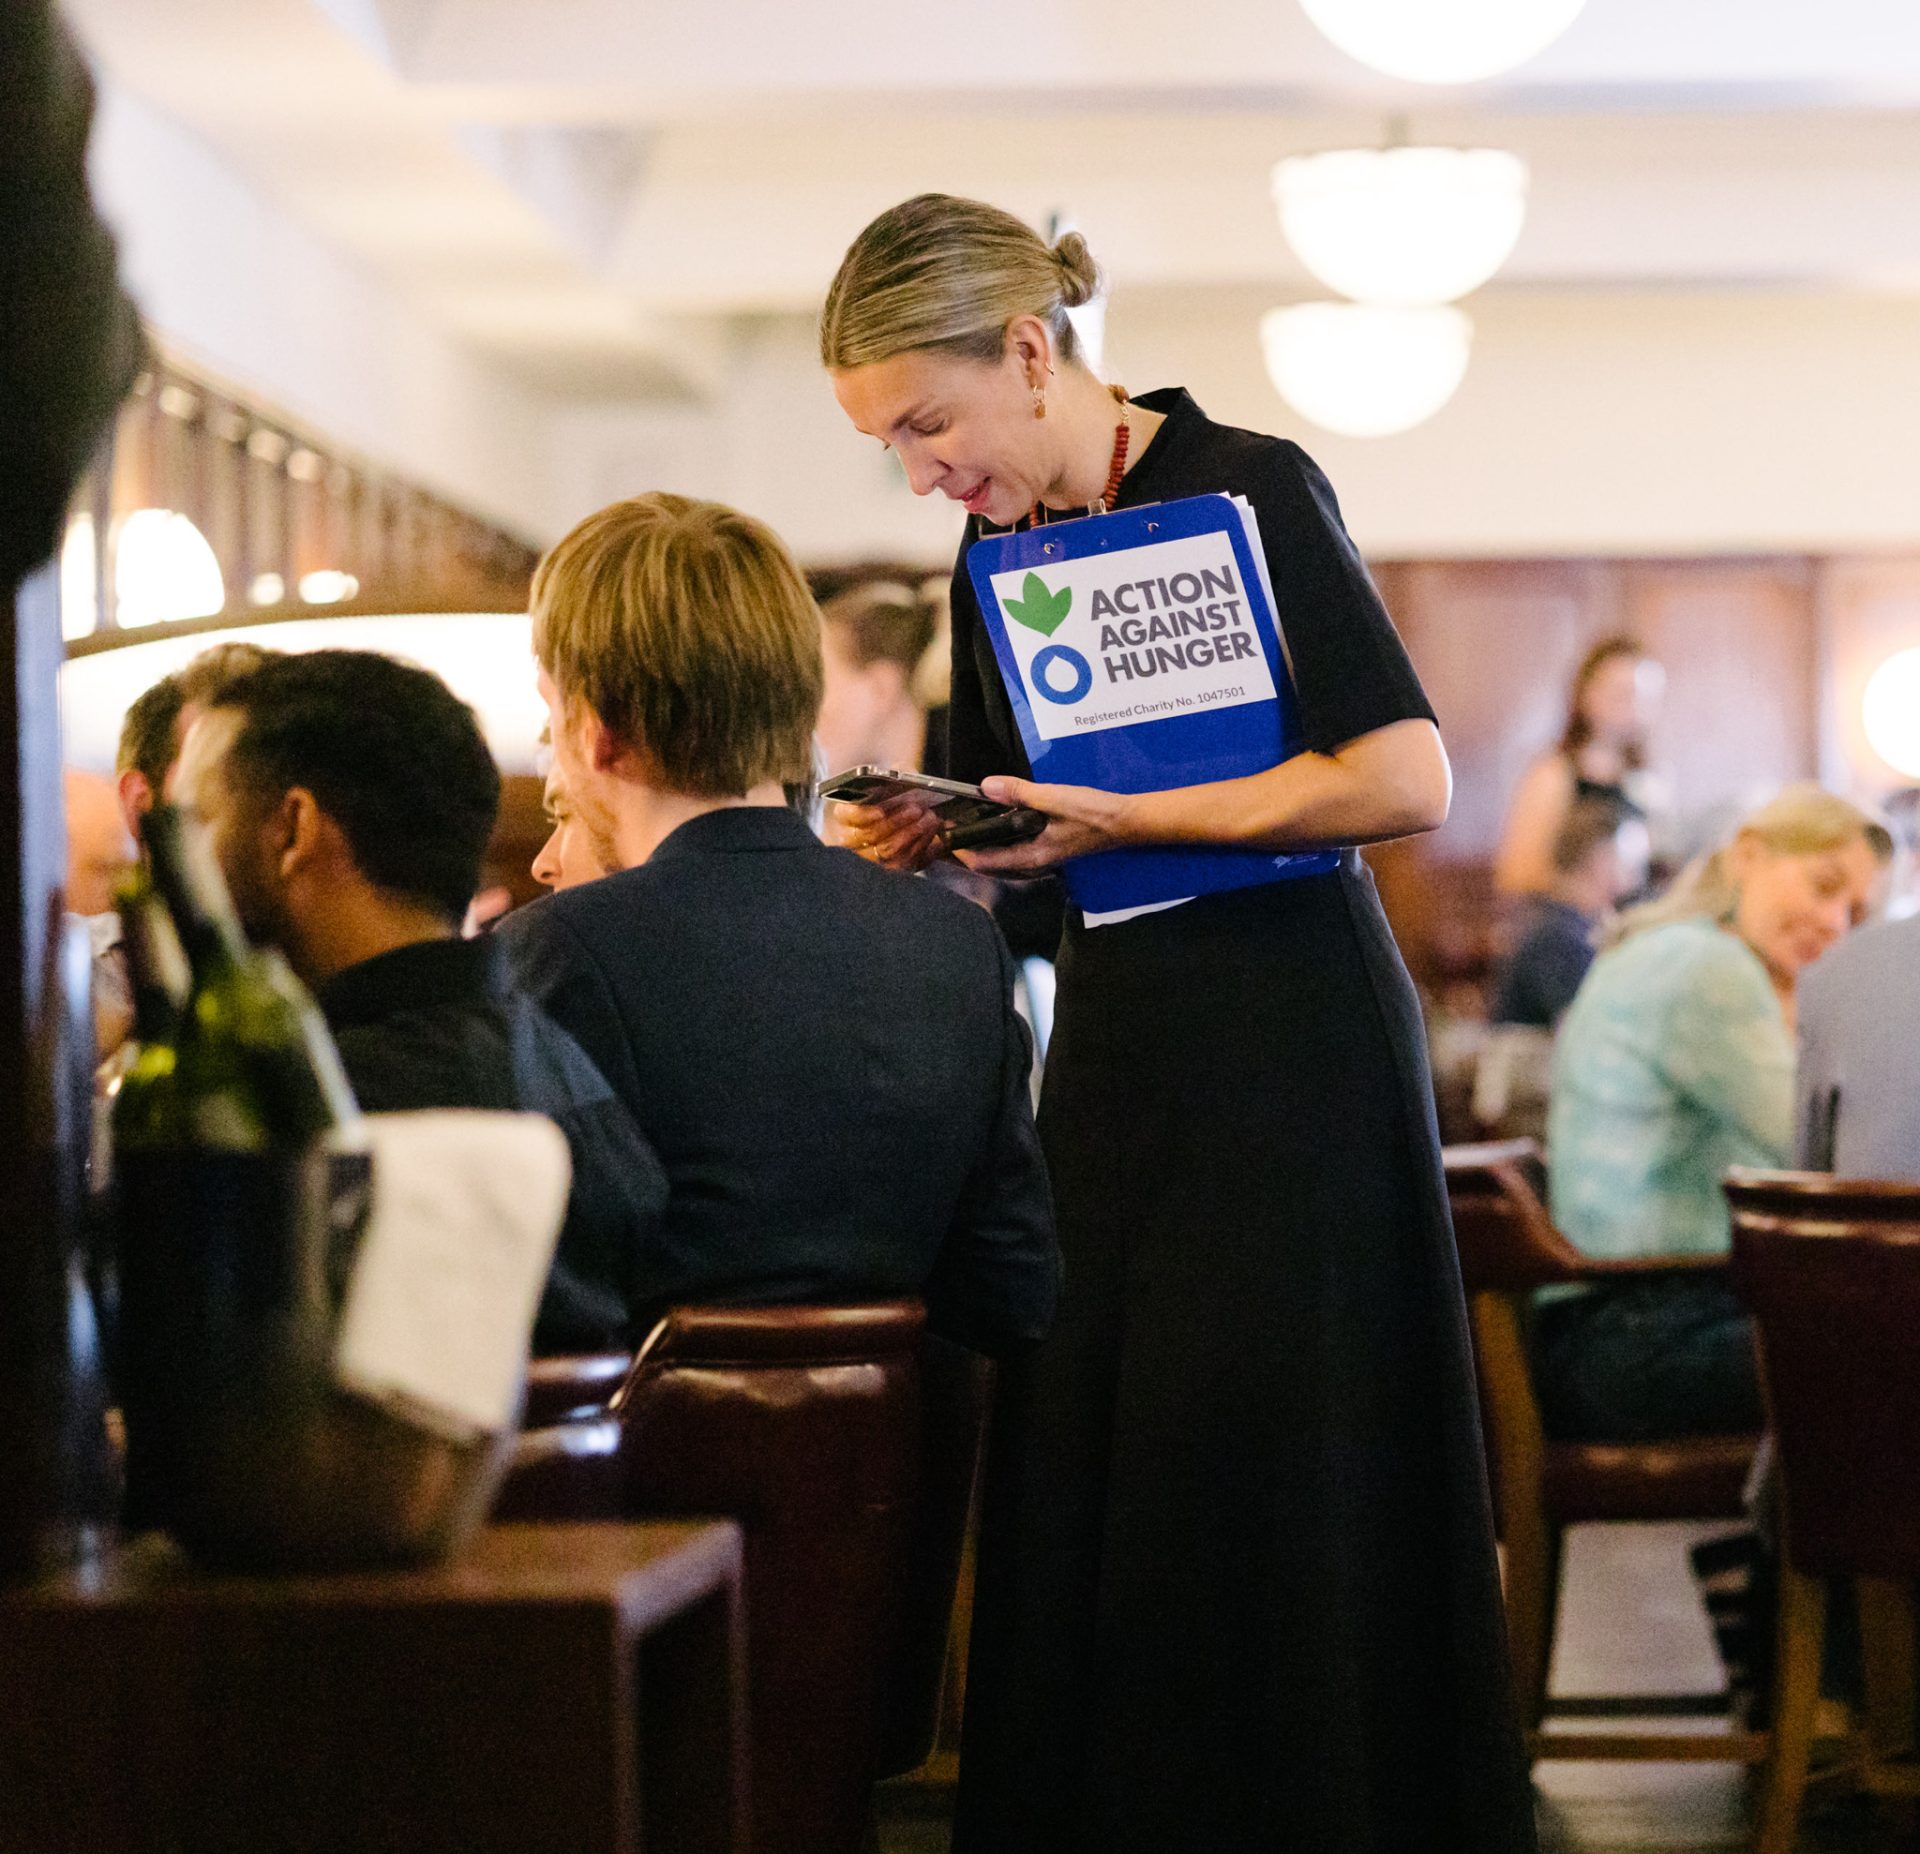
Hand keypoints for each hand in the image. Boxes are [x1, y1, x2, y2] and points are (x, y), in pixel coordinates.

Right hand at [828, 788, 947, 871]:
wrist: (905, 810)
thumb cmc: (895, 793)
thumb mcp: (894, 777)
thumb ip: (897, 773)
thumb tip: (909, 777)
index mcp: (846, 815)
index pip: (847, 815)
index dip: (862, 815)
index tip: (880, 812)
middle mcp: (852, 840)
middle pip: (870, 836)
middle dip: (896, 822)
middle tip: (918, 810)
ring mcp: (870, 859)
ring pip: (887, 854)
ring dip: (913, 836)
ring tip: (930, 820)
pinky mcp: (891, 871)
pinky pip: (904, 867)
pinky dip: (922, 851)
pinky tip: (935, 839)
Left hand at [953, 776, 1131, 875]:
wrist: (1127, 822)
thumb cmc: (1093, 813)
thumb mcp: (1053, 798)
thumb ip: (1019, 793)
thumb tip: (986, 786)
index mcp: (1031, 857)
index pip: (982, 862)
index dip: (959, 850)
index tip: (943, 832)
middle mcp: (1033, 863)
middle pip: (988, 863)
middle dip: (965, 847)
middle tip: (946, 827)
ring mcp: (1041, 858)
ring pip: (1001, 857)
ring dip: (982, 843)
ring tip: (964, 823)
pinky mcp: (1048, 848)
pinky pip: (1014, 848)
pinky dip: (1000, 838)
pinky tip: (997, 821)